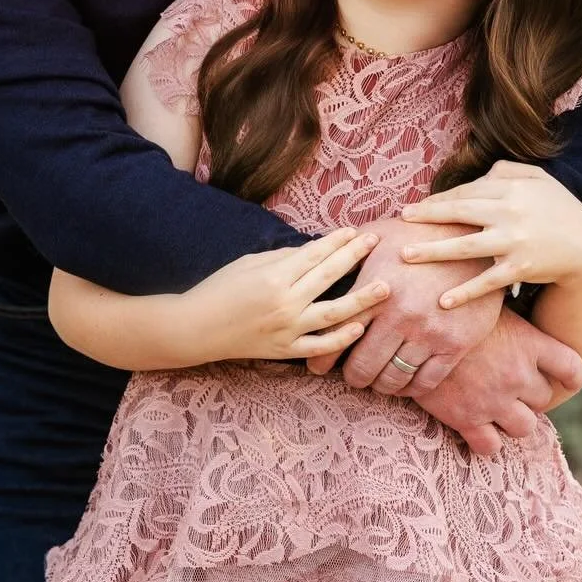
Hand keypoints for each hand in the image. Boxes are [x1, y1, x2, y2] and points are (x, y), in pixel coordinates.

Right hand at [187, 229, 390, 362]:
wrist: (196, 328)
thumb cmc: (219, 289)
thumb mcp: (248, 263)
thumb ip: (282, 257)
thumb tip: (313, 251)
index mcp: (274, 276)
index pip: (315, 254)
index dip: (337, 241)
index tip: (355, 231)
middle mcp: (285, 302)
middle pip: (329, 276)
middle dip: (354, 257)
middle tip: (375, 244)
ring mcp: (287, 329)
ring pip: (333, 313)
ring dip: (361, 299)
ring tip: (385, 287)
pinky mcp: (285, 350)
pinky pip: (318, 346)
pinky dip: (339, 339)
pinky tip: (359, 327)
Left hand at [306, 218, 502, 395]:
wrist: (474, 239)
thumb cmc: (420, 234)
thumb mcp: (380, 235)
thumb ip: (348, 254)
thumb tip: (320, 263)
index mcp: (377, 290)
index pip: (339, 334)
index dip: (324, 357)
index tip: (317, 367)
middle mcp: (401, 316)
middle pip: (364, 365)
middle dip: (354, 377)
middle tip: (353, 376)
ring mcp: (429, 333)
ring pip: (394, 379)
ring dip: (381, 385)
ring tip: (377, 380)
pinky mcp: (455, 344)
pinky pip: (426, 382)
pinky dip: (411, 388)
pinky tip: (404, 382)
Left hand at [399, 162, 581, 307]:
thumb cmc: (558, 210)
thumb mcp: (539, 180)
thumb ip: (507, 172)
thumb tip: (477, 174)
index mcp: (512, 188)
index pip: (466, 192)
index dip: (437, 200)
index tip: (413, 209)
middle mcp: (511, 212)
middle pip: (459, 212)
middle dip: (426, 217)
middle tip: (400, 221)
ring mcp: (514, 242)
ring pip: (465, 246)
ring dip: (432, 252)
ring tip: (406, 257)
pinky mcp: (520, 268)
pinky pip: (486, 281)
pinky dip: (465, 292)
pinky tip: (442, 301)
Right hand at [412, 313, 581, 455]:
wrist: (410, 324)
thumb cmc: (449, 306)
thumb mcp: (487, 303)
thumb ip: (507, 314)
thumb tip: (520, 303)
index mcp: (528, 343)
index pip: (572, 368)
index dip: (571, 376)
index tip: (564, 379)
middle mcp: (517, 375)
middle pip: (544, 398)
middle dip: (530, 394)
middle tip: (508, 383)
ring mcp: (494, 400)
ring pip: (524, 428)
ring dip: (513, 420)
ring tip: (495, 407)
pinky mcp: (466, 418)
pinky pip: (489, 446)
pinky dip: (486, 442)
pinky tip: (475, 428)